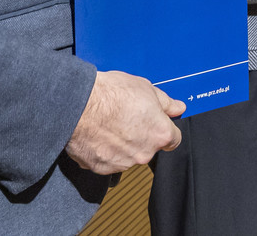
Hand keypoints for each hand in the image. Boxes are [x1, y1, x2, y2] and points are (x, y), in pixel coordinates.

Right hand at [65, 70, 185, 173]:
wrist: (78, 105)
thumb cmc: (110, 94)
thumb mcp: (145, 88)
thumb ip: (165, 102)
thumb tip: (177, 108)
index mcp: (159, 134)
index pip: (173, 140)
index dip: (163, 129)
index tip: (155, 123)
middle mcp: (144, 153)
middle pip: (148, 147)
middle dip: (141, 135)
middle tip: (126, 117)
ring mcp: (123, 163)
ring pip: (128, 155)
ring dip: (122, 144)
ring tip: (109, 124)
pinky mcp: (102, 169)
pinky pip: (107, 160)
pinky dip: (104, 150)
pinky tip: (98, 133)